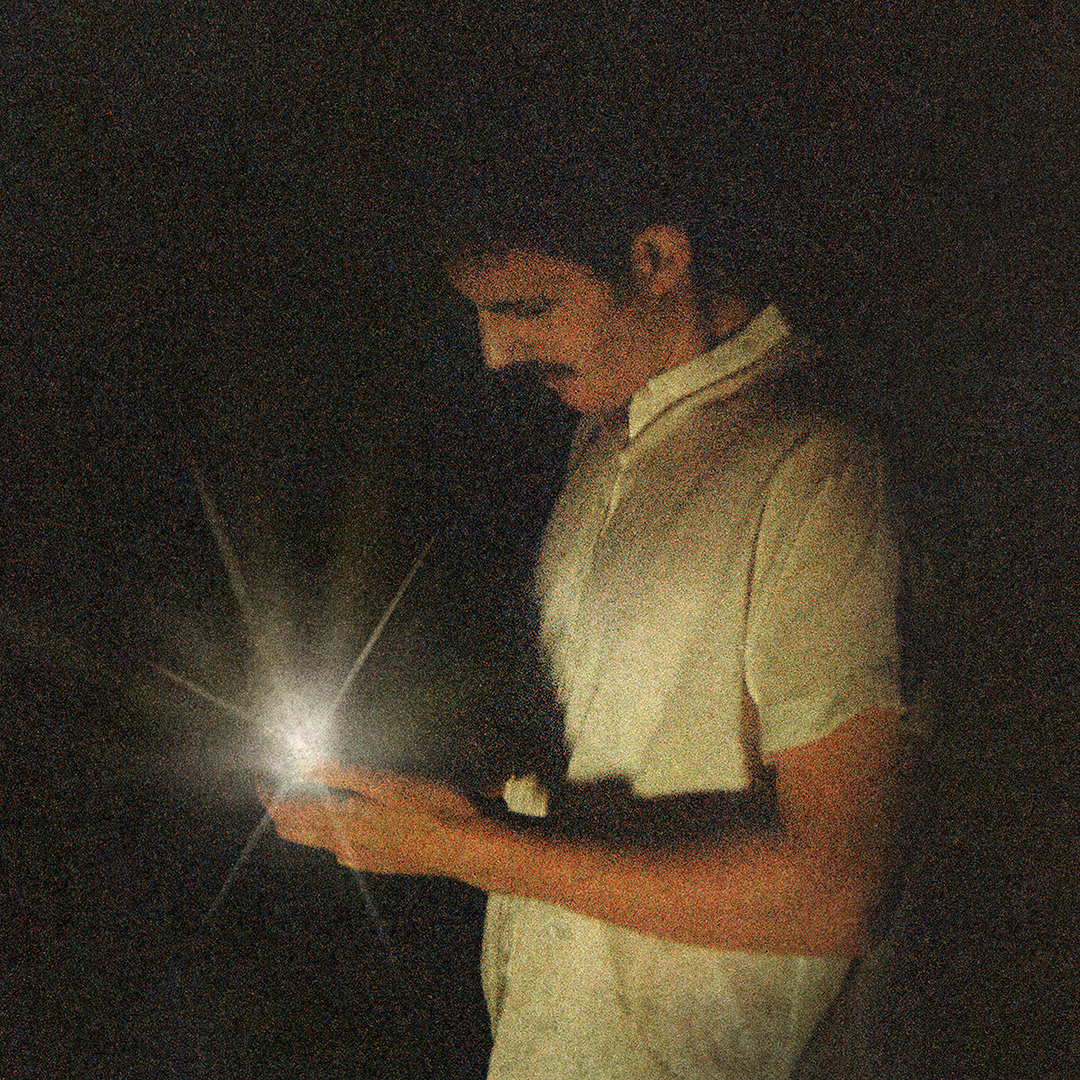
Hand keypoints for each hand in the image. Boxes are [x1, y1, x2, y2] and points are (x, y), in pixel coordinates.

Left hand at [257, 765, 482, 875]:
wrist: (467, 848)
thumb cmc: (433, 807)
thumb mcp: (390, 783)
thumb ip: (346, 776)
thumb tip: (306, 766)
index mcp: (345, 822)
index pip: (290, 813)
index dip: (270, 795)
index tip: (261, 778)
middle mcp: (345, 845)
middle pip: (297, 833)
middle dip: (281, 810)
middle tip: (275, 788)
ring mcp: (362, 858)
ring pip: (318, 843)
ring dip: (304, 823)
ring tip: (301, 801)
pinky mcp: (378, 863)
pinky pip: (340, 851)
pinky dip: (328, 835)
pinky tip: (340, 827)